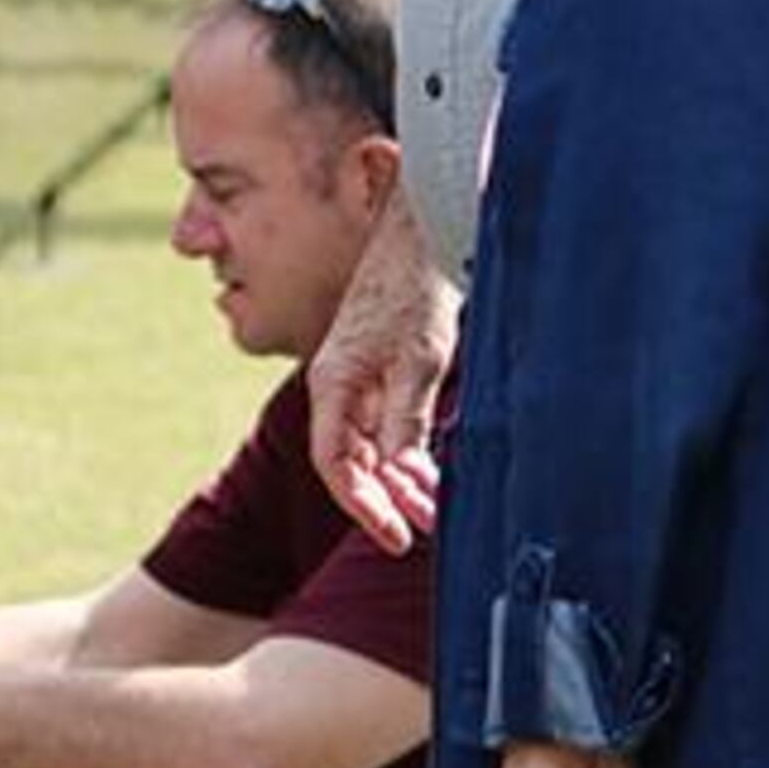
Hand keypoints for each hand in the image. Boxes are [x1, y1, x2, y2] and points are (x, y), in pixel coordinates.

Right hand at [307, 206, 456, 554]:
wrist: (420, 230)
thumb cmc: (414, 290)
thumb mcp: (418, 362)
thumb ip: (407, 424)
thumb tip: (406, 481)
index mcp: (332, 384)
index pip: (336, 463)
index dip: (364, 506)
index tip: (396, 537)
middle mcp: (336, 387)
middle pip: (350, 462)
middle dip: (386, 499)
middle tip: (423, 531)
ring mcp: (357, 379)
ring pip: (371, 447)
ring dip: (400, 479)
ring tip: (436, 506)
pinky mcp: (379, 370)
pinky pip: (385, 427)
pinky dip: (407, 452)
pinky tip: (432, 469)